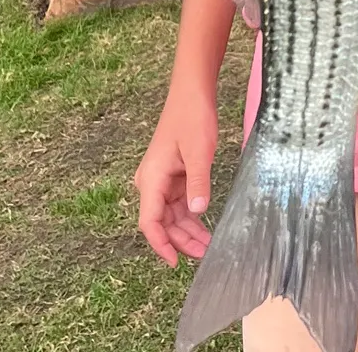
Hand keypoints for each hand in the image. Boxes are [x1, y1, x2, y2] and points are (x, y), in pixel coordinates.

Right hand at [135, 82, 218, 266]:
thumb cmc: (192, 117)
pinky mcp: (173, 175)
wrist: (192, 93)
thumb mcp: (200, 152)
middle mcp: (152, 182)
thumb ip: (198, 183)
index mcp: (151, 178)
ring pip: (170, 216)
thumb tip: (198, 212)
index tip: (174, 264)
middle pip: (161, 222)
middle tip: (204, 255)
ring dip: (186, 231)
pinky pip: (178, 204)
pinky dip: (190, 216)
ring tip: (208, 246)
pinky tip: (204, 226)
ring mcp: (162, 179)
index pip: (149, 222)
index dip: (160, 245)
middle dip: (180, 241)